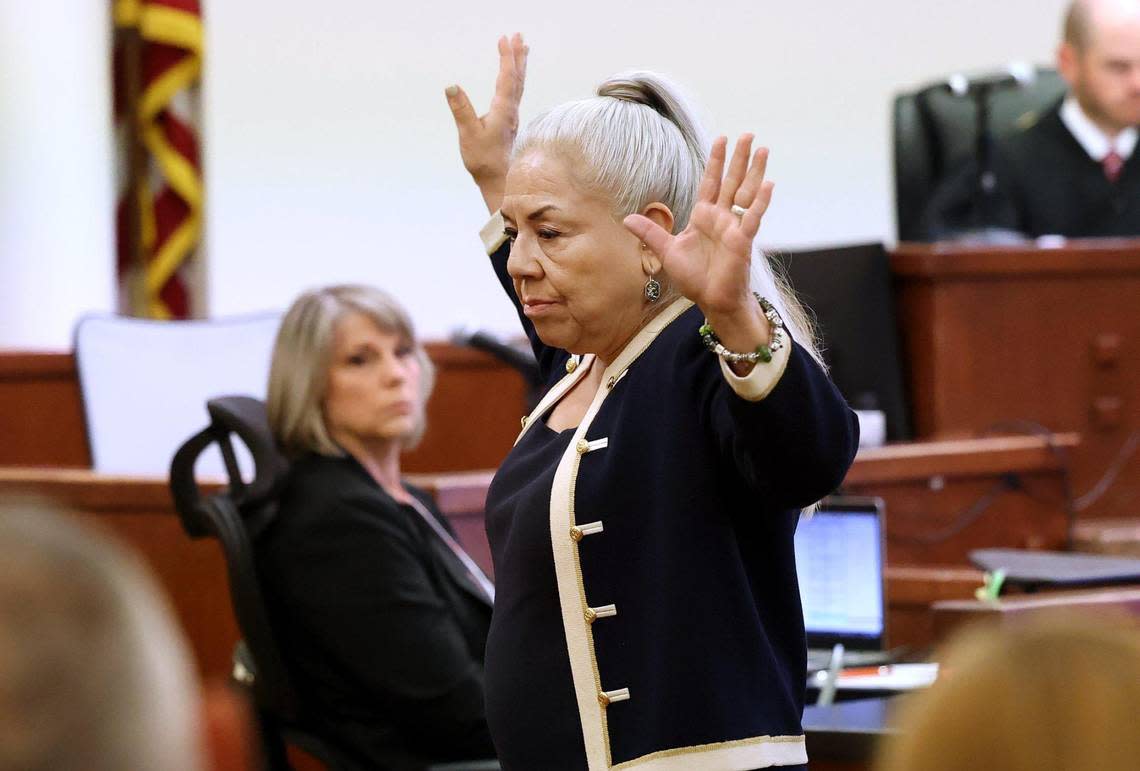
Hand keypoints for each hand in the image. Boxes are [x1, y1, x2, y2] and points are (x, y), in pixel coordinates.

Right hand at [445, 34, 527, 213]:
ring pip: (519, 85)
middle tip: (519, 36)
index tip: (504, 39)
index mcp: (503, 111)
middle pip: (517, 78)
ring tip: (522, 49)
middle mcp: (511, 111)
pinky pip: (515, 93)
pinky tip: (514, 79)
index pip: (506, 78)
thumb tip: (452, 87)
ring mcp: (512, 117)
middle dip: (518, 56)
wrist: (499, 181)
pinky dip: (516, 79)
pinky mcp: (509, 122)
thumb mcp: (468, 135)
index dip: (506, 58)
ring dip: (520, 65)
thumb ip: (461, 110)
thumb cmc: (484, 160)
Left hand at [624, 135, 774, 354]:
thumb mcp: (666, 252)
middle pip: (731, 180)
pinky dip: (760, 202)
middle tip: (749, 135)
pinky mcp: (743, 241)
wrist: (711, 300)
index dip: (715, 161)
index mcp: (704, 216)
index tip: (721, 139)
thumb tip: (626, 219)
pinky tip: (769, 184)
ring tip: (763, 149)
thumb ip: (651, 233)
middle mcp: (721, 218)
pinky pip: (752, 218)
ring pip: (746, 193)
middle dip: (739, 158)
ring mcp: (734, 227)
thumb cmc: (694, 278)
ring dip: (755, 171)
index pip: (710, 182)